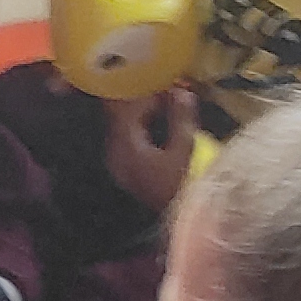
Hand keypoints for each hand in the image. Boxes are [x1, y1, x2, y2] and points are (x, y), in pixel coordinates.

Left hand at [103, 87, 198, 211]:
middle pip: (124, 114)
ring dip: (146, 110)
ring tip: (168, 98)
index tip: (161, 80)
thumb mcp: (184, 149)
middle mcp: (116, 151)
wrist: (177, 220)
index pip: (126, 107)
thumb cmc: (180, 188)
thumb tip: (180, 91)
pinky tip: (162, 118)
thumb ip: (180, 117)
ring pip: (127, 124)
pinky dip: (145, 123)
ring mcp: (119, 160)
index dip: (143, 90)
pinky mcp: (127, 166)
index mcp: (125, 145)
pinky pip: (132, 135)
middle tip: (168, 85)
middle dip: (145, 98)